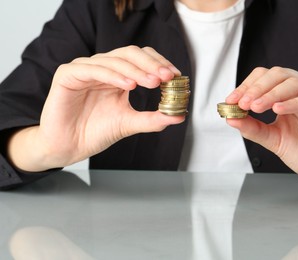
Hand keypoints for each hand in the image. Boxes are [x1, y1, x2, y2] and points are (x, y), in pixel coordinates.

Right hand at [8, 46, 183, 170]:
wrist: (68, 147)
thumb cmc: (95, 132)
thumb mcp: (130, 123)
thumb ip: (153, 119)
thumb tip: (179, 116)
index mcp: (117, 75)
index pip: (141, 59)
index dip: (159, 64)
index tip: (175, 76)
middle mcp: (103, 68)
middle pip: (130, 54)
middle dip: (151, 64)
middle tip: (166, 77)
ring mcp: (85, 69)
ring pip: (114, 59)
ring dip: (136, 70)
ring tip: (152, 83)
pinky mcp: (68, 74)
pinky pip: (93, 68)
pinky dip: (112, 75)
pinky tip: (128, 85)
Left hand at [225, 67, 297, 188]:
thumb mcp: (272, 138)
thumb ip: (252, 127)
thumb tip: (229, 117)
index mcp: (289, 92)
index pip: (265, 77)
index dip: (247, 86)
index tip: (230, 101)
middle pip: (278, 75)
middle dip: (257, 88)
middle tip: (242, 103)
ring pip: (294, 83)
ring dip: (272, 94)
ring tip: (256, 107)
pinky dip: (294, 102)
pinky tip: (278, 109)